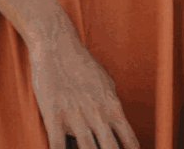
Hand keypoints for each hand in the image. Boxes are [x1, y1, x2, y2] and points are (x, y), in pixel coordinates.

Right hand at [26, 18, 140, 148]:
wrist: (57, 44)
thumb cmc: (81, 63)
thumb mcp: (104, 82)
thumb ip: (111, 103)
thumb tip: (116, 120)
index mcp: (112, 107)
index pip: (129, 140)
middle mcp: (97, 115)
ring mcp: (76, 117)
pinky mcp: (54, 116)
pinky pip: (57, 145)